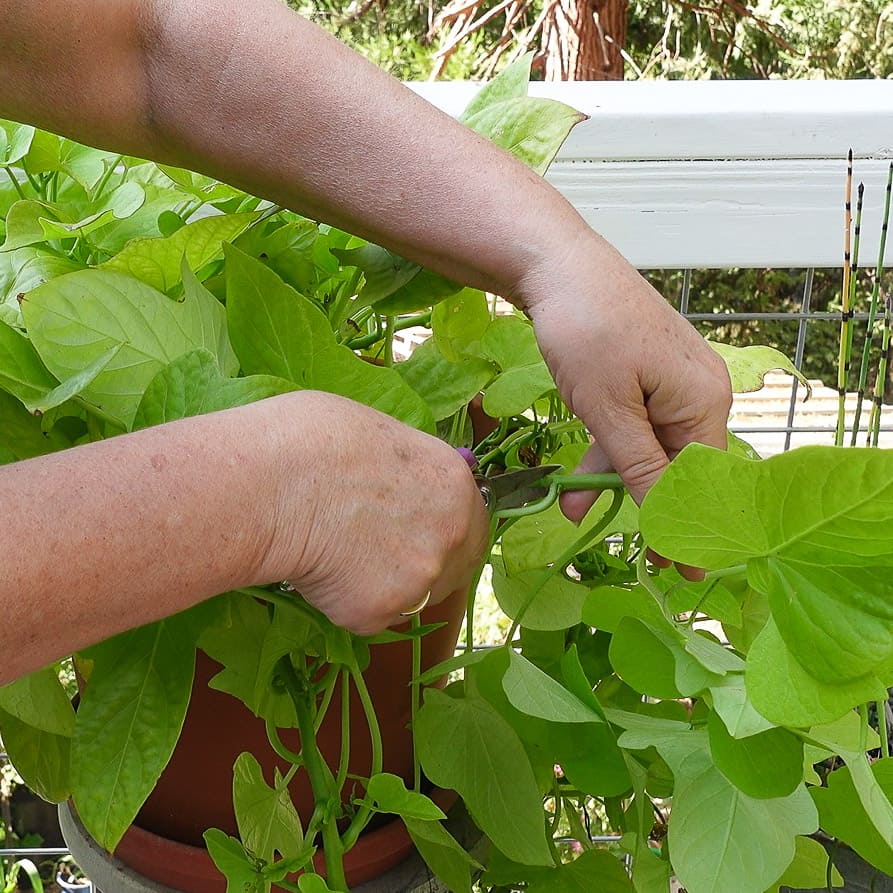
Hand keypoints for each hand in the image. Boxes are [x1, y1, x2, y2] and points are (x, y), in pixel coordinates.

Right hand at [262, 392, 488, 634]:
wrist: (271, 483)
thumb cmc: (313, 439)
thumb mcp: (379, 435)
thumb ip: (407, 471)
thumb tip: (401, 483)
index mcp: (454, 482)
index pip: (473, 521)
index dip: (444, 529)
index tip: (417, 531)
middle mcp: (452, 534)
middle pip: (453, 566)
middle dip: (421, 564)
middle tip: (375, 553)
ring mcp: (420, 578)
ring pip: (410, 596)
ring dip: (383, 585)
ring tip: (334, 553)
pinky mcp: (380, 612)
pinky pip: (367, 615)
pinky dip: (343, 600)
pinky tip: (316, 570)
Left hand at [521, 234, 731, 575]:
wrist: (556, 267)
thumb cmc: (586, 332)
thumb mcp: (608, 409)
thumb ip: (639, 467)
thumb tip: (667, 520)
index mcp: (704, 401)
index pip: (705, 481)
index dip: (689, 524)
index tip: (681, 569)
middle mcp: (700, 393)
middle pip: (679, 466)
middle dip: (645, 504)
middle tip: (633, 554)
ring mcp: (672, 383)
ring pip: (650, 448)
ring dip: (614, 478)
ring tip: (574, 509)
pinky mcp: (645, 376)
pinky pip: (635, 425)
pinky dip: (608, 448)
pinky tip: (580, 477)